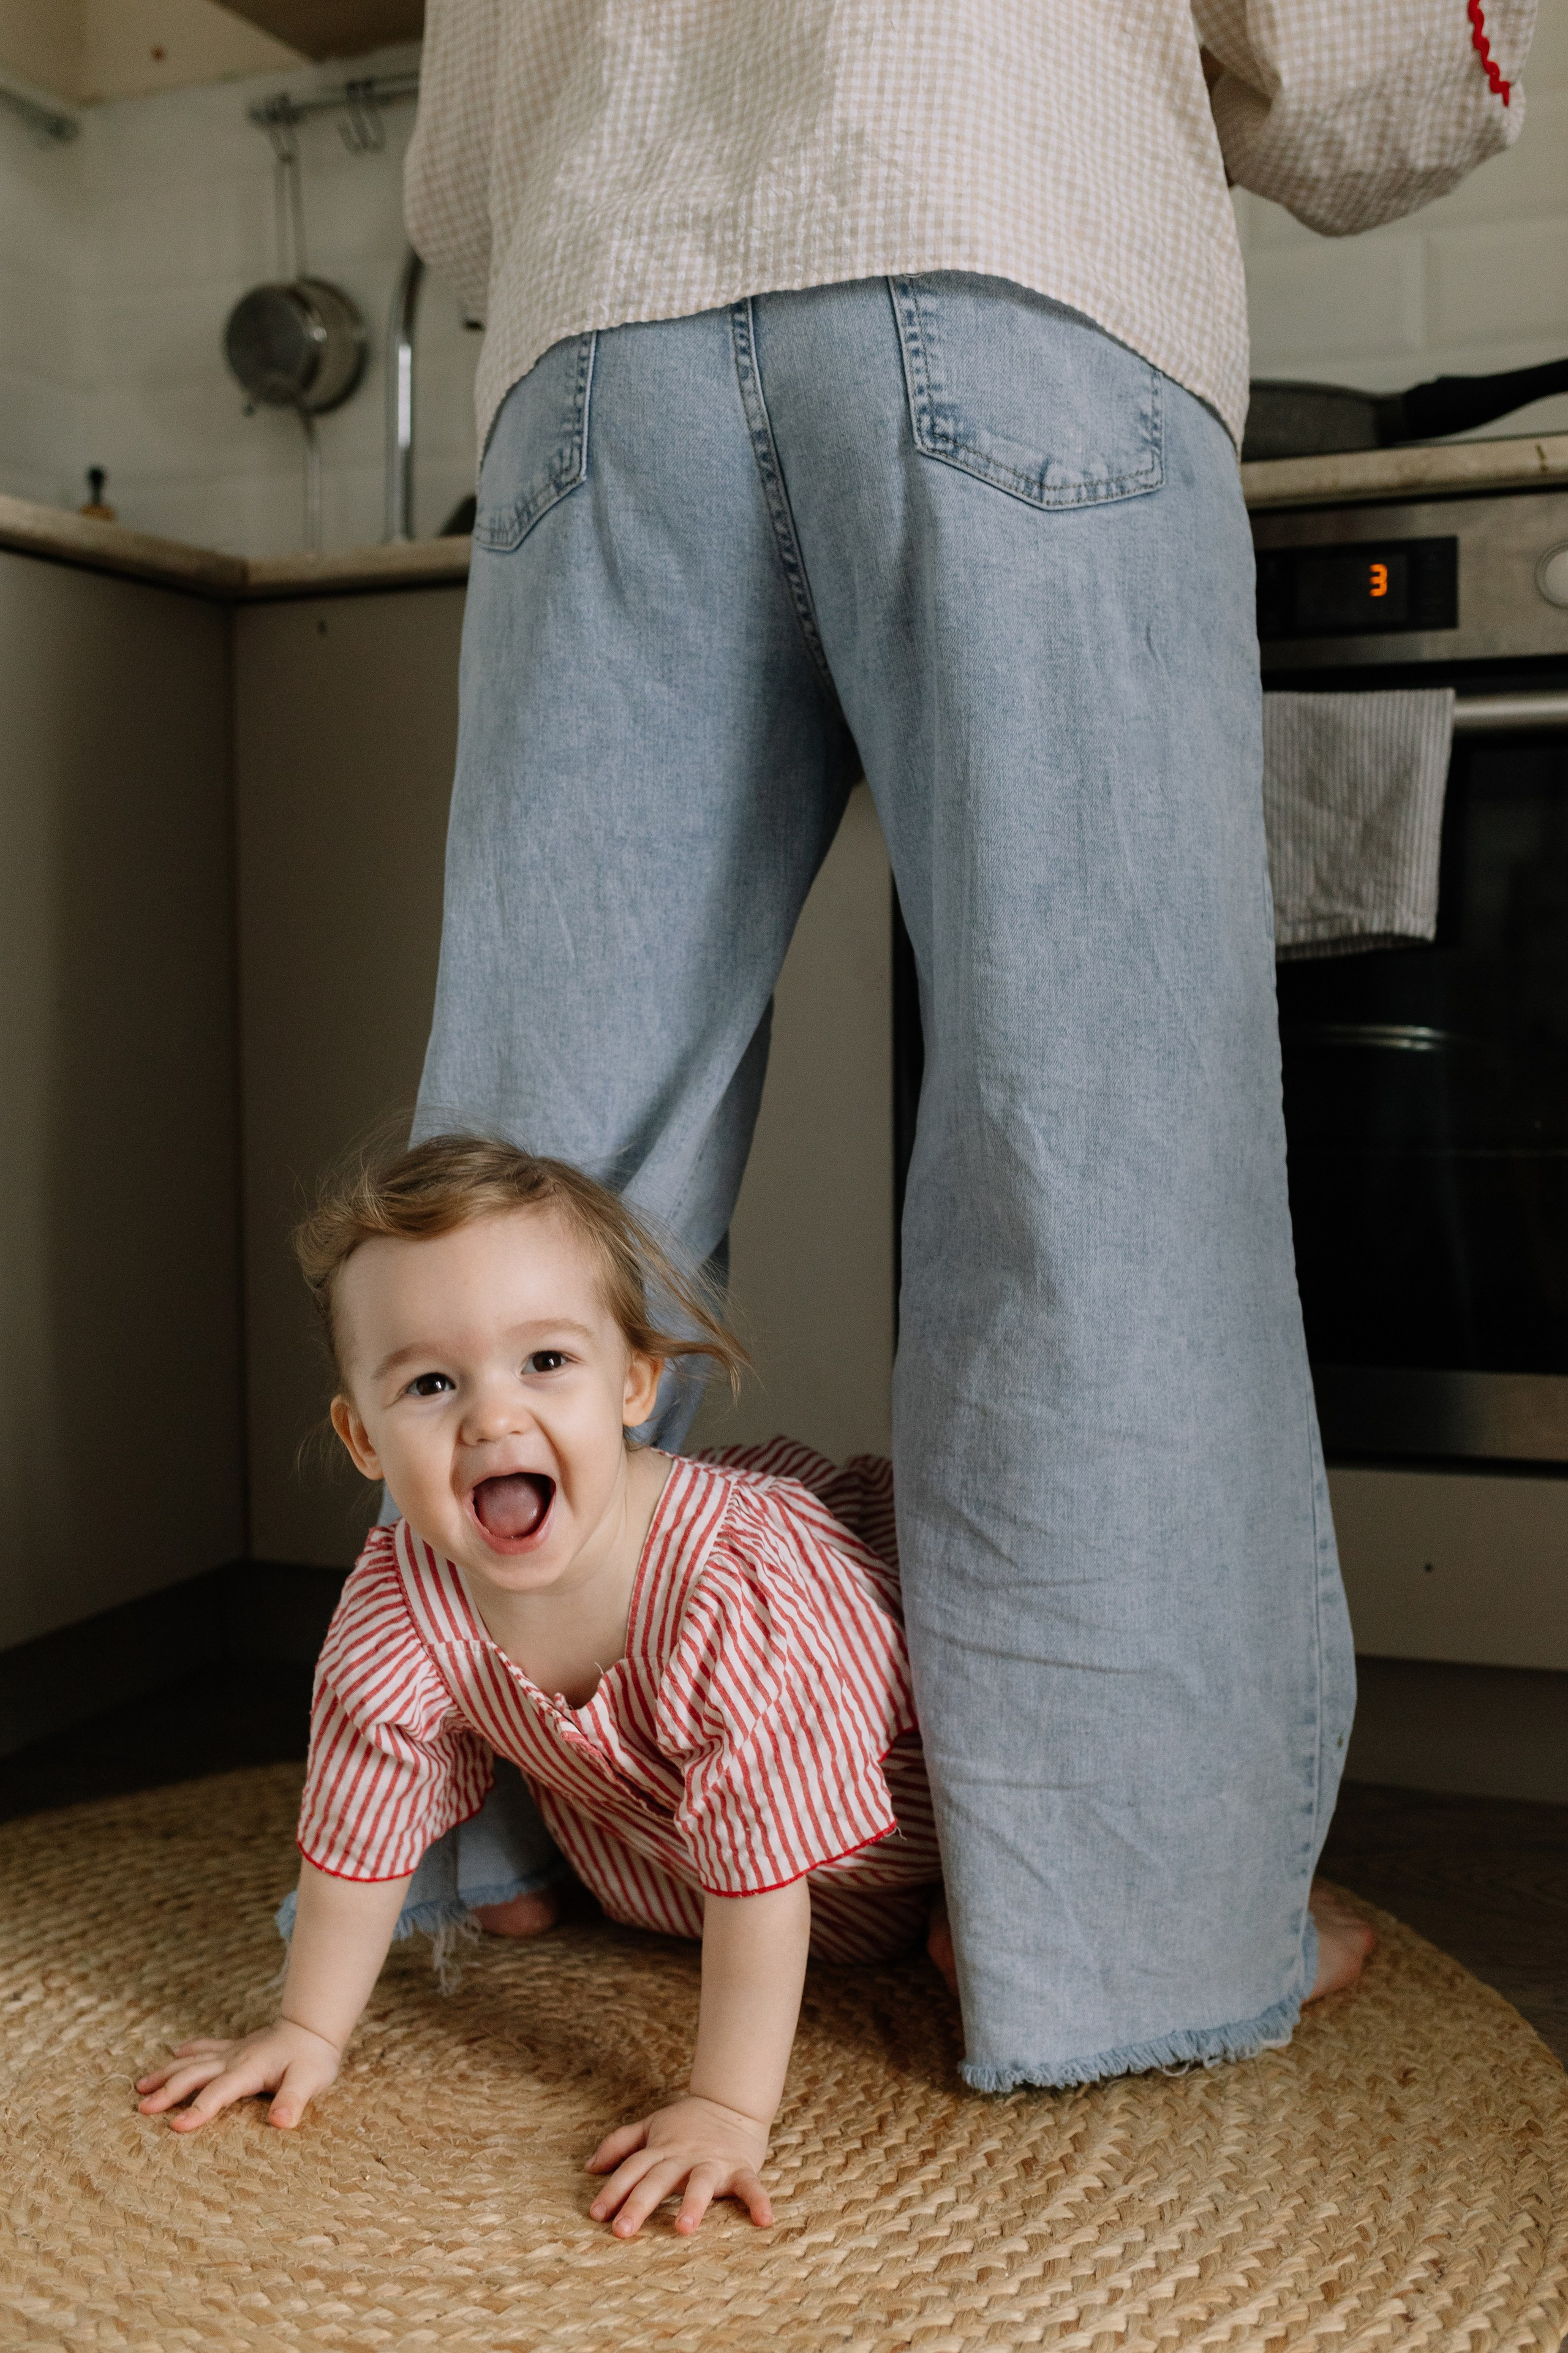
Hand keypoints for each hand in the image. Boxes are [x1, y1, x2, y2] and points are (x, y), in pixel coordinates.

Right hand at [135, 2018, 341, 2132]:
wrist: (315, 2026)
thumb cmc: (313, 2057)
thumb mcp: (310, 2081)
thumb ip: (293, 2100)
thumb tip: (281, 2123)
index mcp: (248, 2069)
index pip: (218, 2092)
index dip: (198, 2109)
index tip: (176, 2127)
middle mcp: (234, 2059)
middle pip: (195, 2075)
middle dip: (168, 2092)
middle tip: (142, 2108)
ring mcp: (233, 2051)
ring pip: (193, 2061)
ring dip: (167, 2073)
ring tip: (141, 2086)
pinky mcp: (237, 2047)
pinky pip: (207, 2047)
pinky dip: (190, 2051)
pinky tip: (176, 2053)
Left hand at [586, 2094, 771, 2236]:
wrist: (732, 2102)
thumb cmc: (687, 2122)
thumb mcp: (651, 2126)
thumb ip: (620, 2144)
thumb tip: (588, 2167)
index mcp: (661, 2149)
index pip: (632, 2169)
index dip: (613, 2189)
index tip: (596, 2214)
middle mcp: (684, 2157)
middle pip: (658, 2179)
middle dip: (639, 2204)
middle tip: (621, 2230)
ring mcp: (713, 2162)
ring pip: (700, 2183)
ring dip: (692, 2204)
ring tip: (684, 2228)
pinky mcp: (740, 2168)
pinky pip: (750, 2186)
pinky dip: (758, 2201)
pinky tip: (764, 2220)